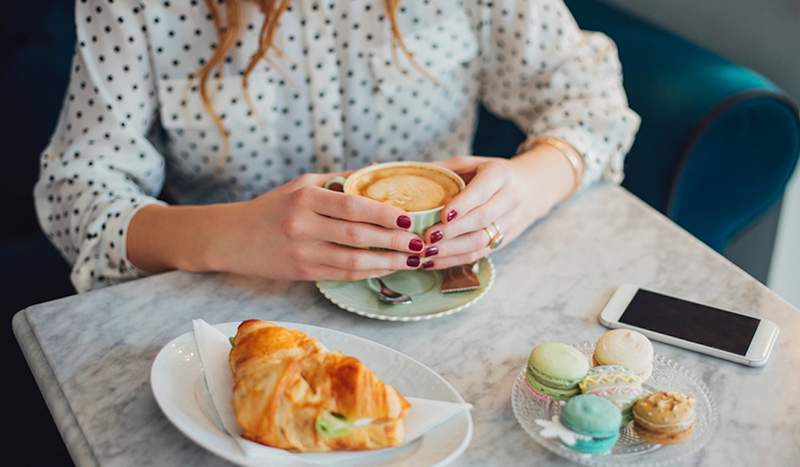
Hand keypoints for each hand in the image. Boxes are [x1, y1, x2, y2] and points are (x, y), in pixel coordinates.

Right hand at [209, 173, 426, 280]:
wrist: (230, 238)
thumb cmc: (271, 207)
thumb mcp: (301, 185)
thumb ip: (340, 181)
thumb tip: (381, 171)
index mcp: (305, 198)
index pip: (353, 206)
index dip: (385, 214)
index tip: (410, 218)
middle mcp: (303, 225)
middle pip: (358, 236)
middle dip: (394, 241)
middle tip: (420, 243)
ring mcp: (302, 252)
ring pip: (353, 261)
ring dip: (387, 262)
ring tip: (411, 259)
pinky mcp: (302, 272)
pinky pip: (343, 275)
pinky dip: (368, 272)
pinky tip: (386, 268)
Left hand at [420, 149, 574, 269]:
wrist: (533, 187)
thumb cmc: (493, 173)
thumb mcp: (474, 163)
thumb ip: (445, 169)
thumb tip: (409, 175)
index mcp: (500, 175)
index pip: (482, 192)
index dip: (463, 205)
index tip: (442, 215)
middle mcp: (509, 199)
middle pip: (481, 220)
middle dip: (453, 231)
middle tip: (426, 237)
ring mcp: (509, 223)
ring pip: (481, 241)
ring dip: (452, 250)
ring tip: (426, 253)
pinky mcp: (505, 241)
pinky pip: (480, 254)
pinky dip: (455, 260)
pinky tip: (433, 262)